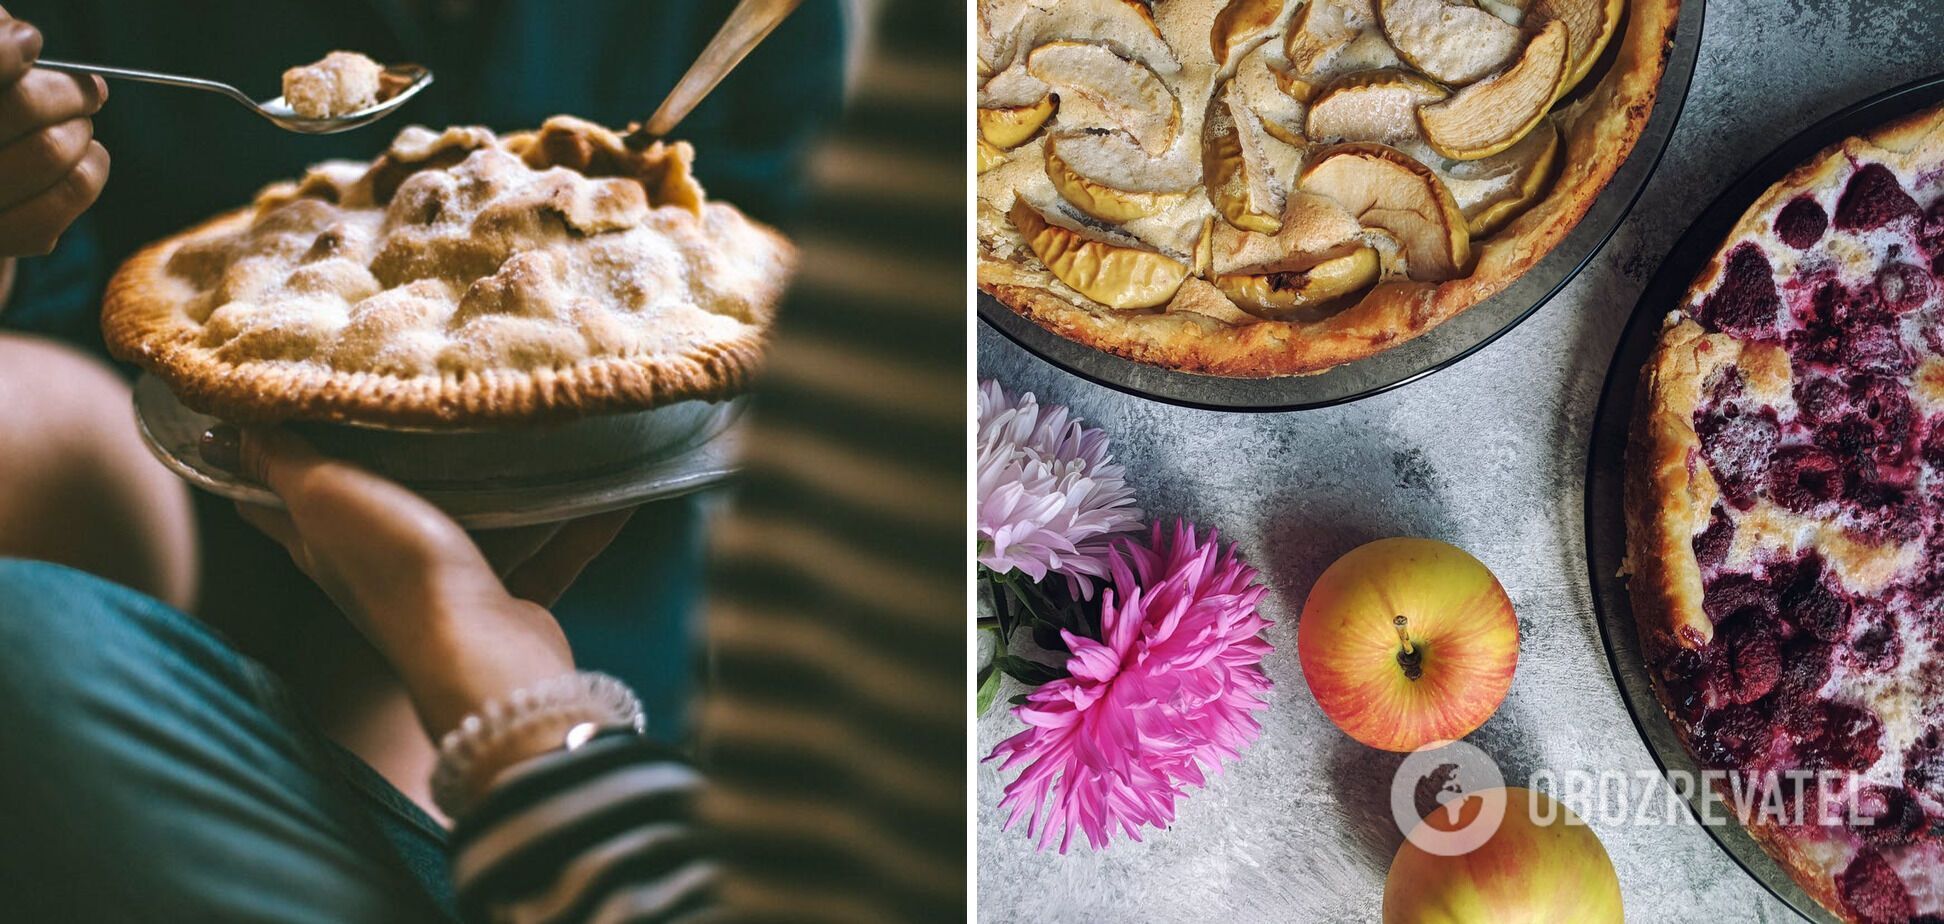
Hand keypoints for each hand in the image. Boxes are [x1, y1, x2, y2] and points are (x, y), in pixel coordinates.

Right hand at [0, 8, 108, 256]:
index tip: (32, 45)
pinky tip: (86, 157)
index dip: (11, 50)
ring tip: (78, 125)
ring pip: (53, 151)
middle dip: (69, 91)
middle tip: (86, 91)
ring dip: (81, 130)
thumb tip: (22, 40)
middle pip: (24, 105)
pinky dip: (93, 168)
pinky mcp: (1, 239)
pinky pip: (70, 195)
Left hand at [200, 424, 634, 738]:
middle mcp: (379, 568)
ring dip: (492, 486)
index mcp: (324, 544)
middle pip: (372, 505)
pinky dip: (579, 522)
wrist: (485, 659)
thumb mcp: (328, 497)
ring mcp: (449, 587)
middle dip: (386, 456)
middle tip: (409, 388)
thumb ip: (284, 459)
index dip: (258, 455)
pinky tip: (613, 485)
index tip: (267, 399)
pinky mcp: (511, 602)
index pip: (272, 498)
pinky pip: (549, 550)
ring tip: (514, 422)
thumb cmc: (400, 574)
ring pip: (468, 524)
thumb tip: (226, 424)